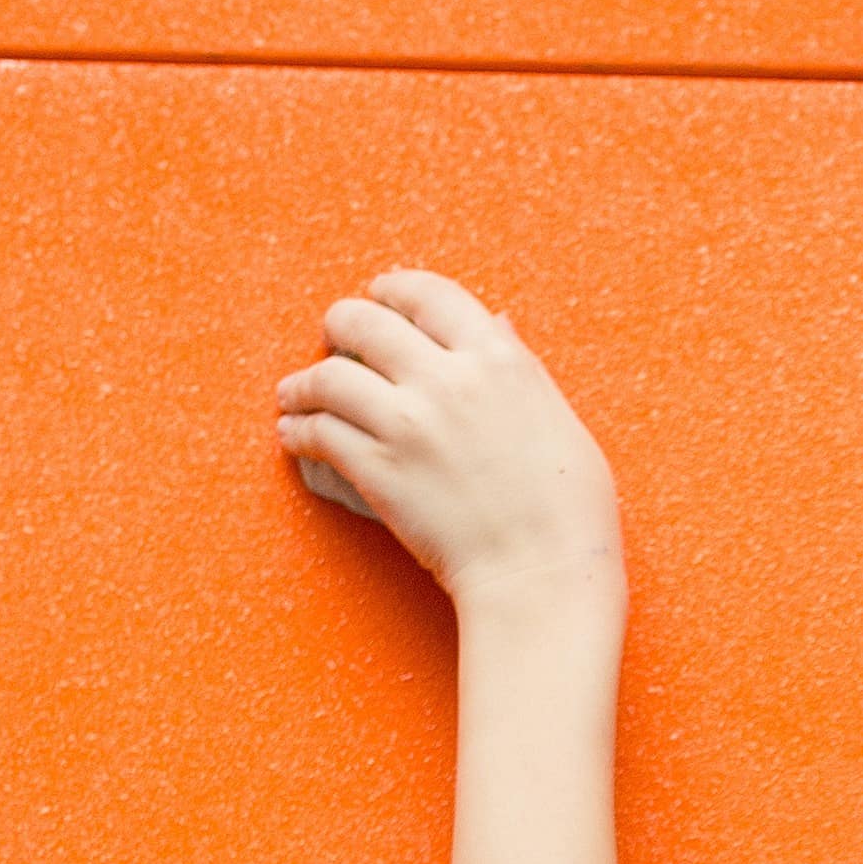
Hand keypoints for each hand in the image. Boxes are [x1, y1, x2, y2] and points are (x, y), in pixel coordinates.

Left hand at [278, 269, 623, 612]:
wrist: (543, 574)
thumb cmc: (569, 509)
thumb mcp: (558, 416)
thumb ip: (520, 367)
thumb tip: (498, 322)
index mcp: (495, 357)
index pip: (427, 294)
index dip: (393, 289)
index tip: (378, 294)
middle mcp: (446, 378)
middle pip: (367, 323)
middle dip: (341, 324)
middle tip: (332, 337)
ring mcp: (408, 424)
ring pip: (331, 377)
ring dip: (304, 383)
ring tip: (294, 394)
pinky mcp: (379, 471)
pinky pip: (321, 434)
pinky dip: (300, 430)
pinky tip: (294, 433)